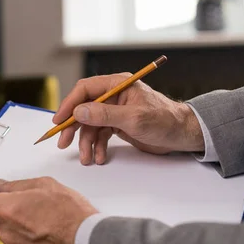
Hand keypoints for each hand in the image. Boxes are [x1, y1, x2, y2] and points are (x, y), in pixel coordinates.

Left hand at [0, 177, 97, 243]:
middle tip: (34, 203)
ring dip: (21, 221)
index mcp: (5, 208)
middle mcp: (4, 230)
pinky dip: (28, 234)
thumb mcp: (45, 185)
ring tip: (47, 218)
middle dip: (8, 206)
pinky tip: (47, 231)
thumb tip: (2, 187)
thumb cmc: (71, 213)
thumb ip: (18, 185)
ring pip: (8, 227)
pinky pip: (18, 241)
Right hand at [53, 73, 204, 164]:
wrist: (184, 135)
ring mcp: (114, 111)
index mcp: (118, 85)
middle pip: (84, 109)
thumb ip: (105, 115)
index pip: (85, 90)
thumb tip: (79, 112)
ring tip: (87, 158)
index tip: (59, 120)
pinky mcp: (117, 124)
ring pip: (90, 125)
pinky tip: (99, 157)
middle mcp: (113, 96)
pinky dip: (97, 146)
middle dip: (73, 127)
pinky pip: (100, 134)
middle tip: (64, 142)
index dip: (69, 104)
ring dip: (86, 142)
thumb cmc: (166, 121)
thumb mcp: (134, 118)